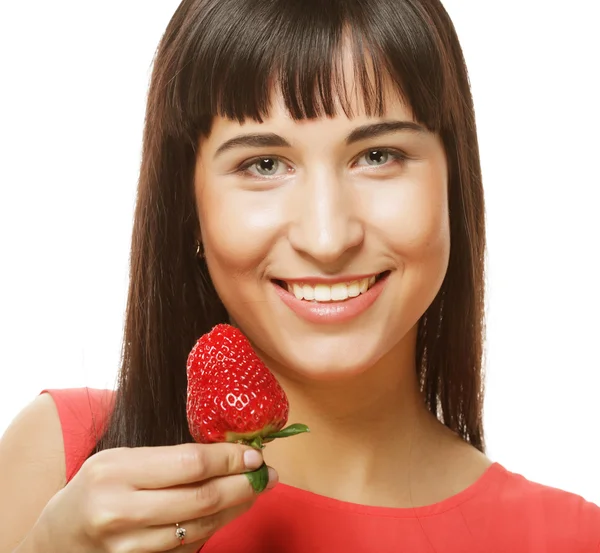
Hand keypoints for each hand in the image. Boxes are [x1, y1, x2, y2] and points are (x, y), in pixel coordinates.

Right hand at [33, 443, 275, 551]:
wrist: (57, 540)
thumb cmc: (95, 488)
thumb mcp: (120, 459)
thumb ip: (168, 458)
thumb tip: (226, 452)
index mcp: (115, 472)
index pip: (189, 464)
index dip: (229, 459)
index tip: (253, 453)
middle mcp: (120, 512)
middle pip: (201, 499)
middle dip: (243, 485)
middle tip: (267, 474)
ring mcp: (128, 549)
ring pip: (200, 529)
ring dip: (236, 509)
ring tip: (255, 491)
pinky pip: (188, 550)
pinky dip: (215, 529)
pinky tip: (229, 512)